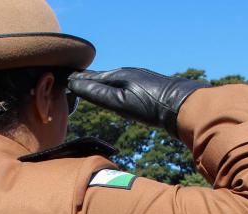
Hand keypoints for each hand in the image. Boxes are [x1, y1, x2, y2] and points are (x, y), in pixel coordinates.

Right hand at [68, 68, 206, 137]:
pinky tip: (117, 92)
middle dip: (88, 80)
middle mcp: (128, 73)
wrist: (183, 105)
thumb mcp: (120, 102)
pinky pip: (125, 84)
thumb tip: (75, 83)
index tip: (65, 80)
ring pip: (115, 80)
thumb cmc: (151, 105)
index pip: (92, 77)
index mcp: (119, 75)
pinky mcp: (149, 87)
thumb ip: (98, 93)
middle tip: (73, 81)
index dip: (78, 80)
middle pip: (103, 77)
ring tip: (91, 85)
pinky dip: (115, 87)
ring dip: (101, 83)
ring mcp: (140, 79)